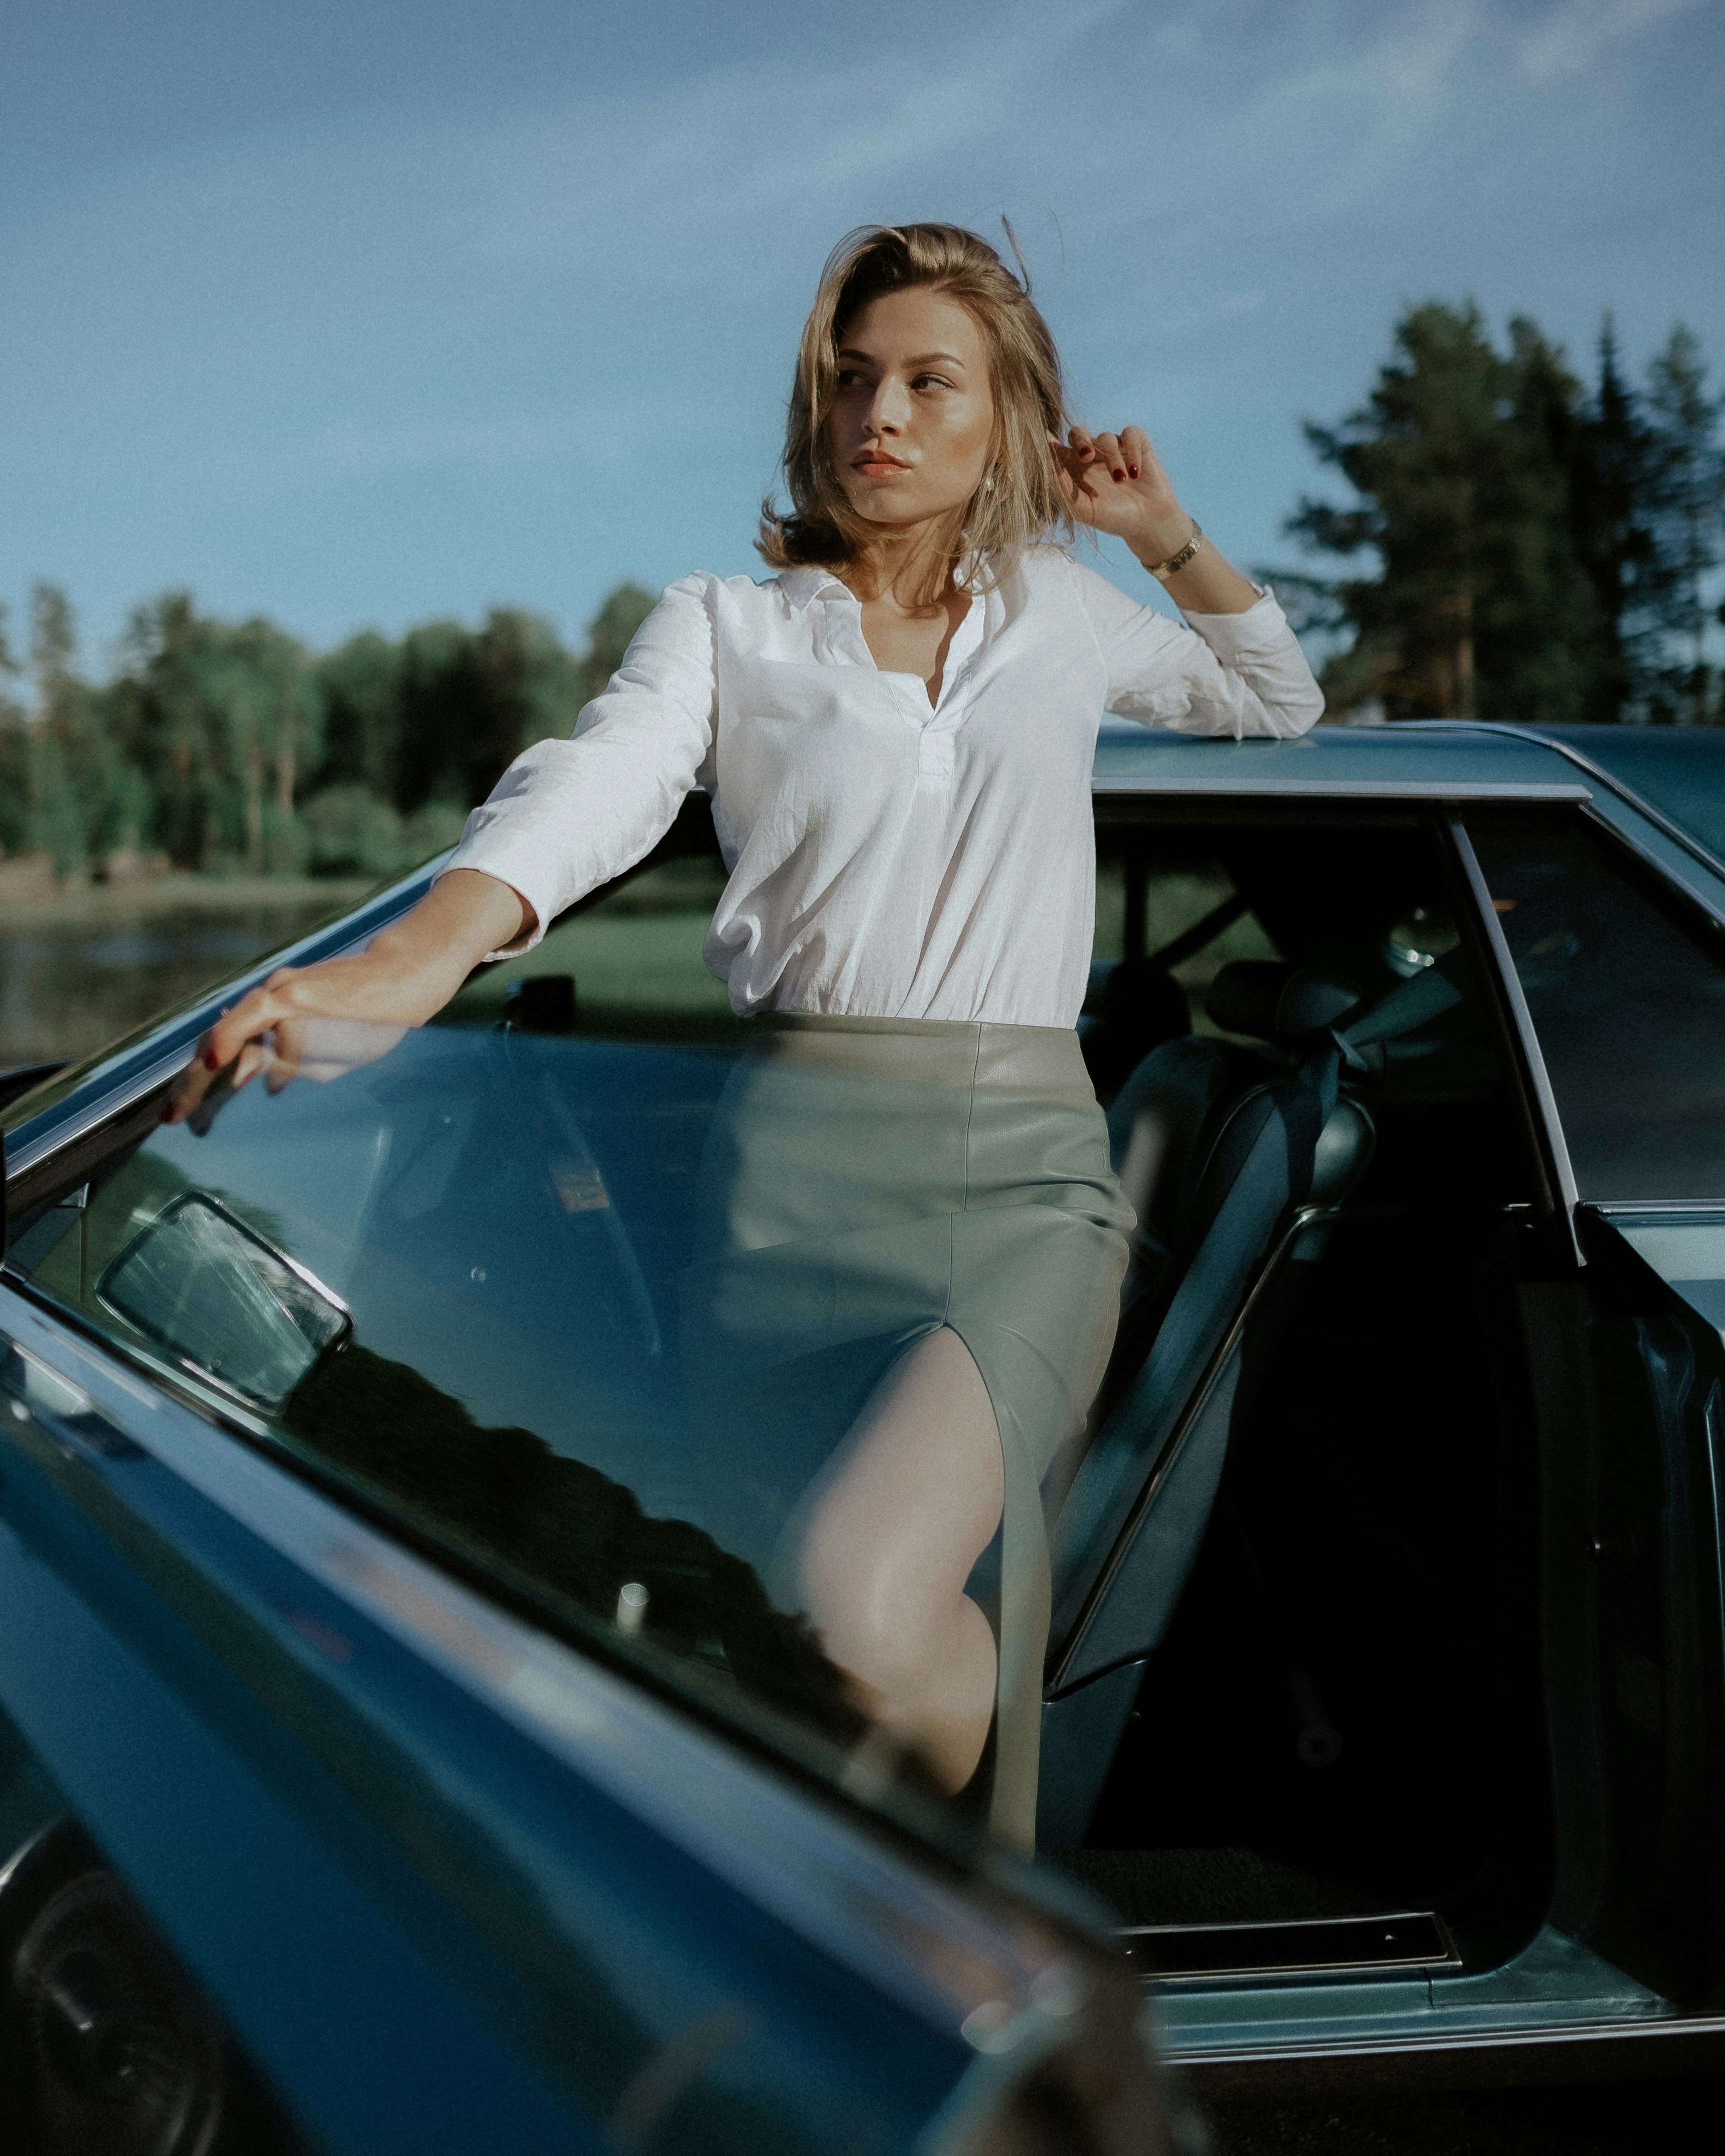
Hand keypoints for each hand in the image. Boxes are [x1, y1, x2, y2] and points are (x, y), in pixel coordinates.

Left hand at [160, 867, 530, 1126]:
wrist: (405, 977)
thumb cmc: (372, 1012)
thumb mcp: (330, 1047)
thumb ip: (298, 1062)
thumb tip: (270, 1085)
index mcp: (274, 1019)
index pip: (226, 1053)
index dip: (200, 1084)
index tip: (182, 1117)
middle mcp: (269, 1005)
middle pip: (216, 1047)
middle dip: (190, 1086)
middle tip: (169, 1119)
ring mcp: (280, 997)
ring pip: (237, 1043)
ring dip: (208, 1080)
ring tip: (187, 1110)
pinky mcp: (295, 992)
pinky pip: (258, 1017)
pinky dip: (233, 1036)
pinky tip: (214, 1059)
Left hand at [1053, 426, 1192, 565]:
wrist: (1147, 522)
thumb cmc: (1112, 518)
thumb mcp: (1083, 509)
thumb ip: (1062, 488)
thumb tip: (1047, 463)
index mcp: (1074, 469)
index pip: (1057, 447)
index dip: (1048, 439)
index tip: (1043, 437)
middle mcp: (1092, 455)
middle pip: (1078, 433)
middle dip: (1081, 441)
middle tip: (1087, 457)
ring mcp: (1114, 447)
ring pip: (1106, 438)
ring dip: (1112, 459)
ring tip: (1121, 480)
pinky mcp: (1137, 443)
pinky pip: (1131, 434)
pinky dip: (1132, 452)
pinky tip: (1135, 473)